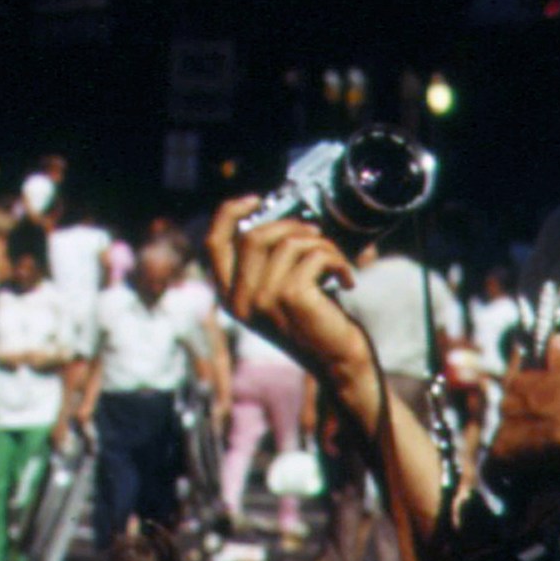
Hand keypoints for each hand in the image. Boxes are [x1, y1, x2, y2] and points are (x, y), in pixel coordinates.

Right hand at [204, 198, 360, 379]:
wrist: (335, 361)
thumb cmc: (312, 322)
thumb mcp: (276, 293)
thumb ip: (265, 264)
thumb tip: (280, 219)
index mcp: (228, 297)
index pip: (213, 245)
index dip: (229, 213)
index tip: (256, 199)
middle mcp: (238, 300)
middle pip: (253, 235)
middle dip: (291, 225)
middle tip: (316, 236)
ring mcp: (262, 300)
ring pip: (288, 242)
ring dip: (321, 244)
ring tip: (335, 262)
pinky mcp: (291, 298)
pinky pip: (315, 255)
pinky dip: (337, 259)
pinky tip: (346, 277)